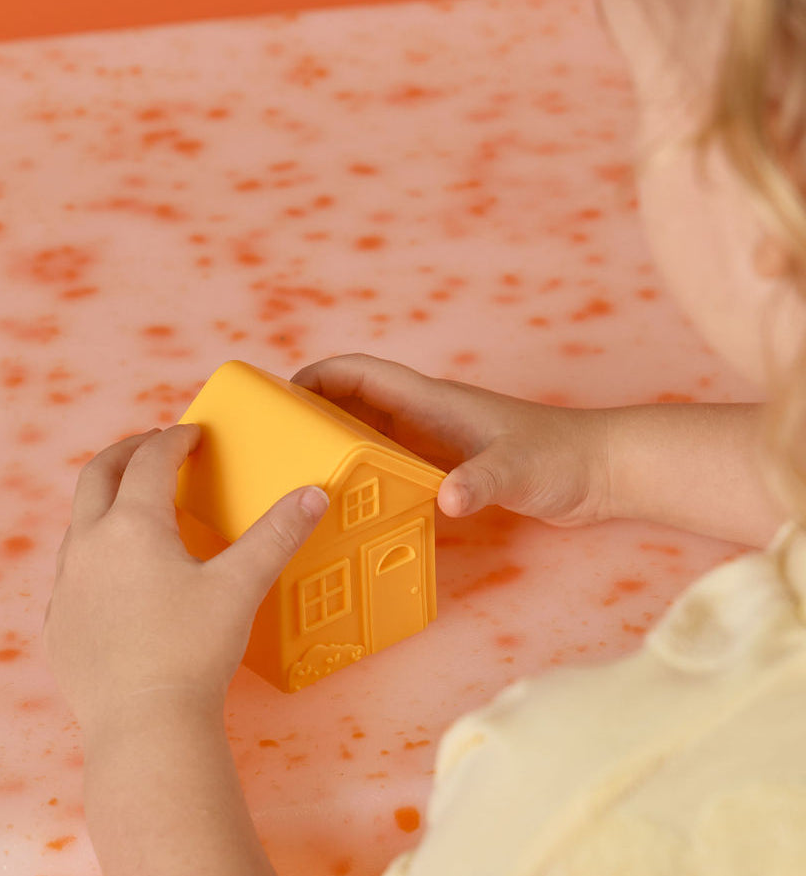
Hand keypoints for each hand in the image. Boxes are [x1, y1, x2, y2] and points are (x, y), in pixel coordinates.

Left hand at [42, 425, 329, 743]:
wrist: (144, 726)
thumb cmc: (193, 652)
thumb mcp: (241, 587)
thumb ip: (277, 535)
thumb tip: (314, 494)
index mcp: (132, 526)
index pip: (151, 461)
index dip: (175, 441)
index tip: (193, 435)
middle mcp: (88, 545)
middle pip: (98, 475)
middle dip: (128, 452)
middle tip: (154, 446)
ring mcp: (67, 586)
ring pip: (79, 522)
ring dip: (107, 501)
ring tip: (137, 507)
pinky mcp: (57, 624)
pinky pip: (71, 572)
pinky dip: (94, 553)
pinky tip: (116, 576)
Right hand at [292, 353, 611, 526]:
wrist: (600, 470)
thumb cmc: (562, 459)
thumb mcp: (519, 471)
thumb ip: (483, 481)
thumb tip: (446, 500)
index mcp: (432, 401)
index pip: (361, 374)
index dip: (316, 377)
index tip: (278, 400)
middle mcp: (425, 415)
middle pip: (352, 401)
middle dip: (310, 414)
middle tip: (274, 449)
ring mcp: (433, 440)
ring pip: (366, 431)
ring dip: (332, 444)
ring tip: (298, 477)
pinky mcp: (444, 466)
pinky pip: (387, 461)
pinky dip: (361, 471)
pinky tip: (349, 502)